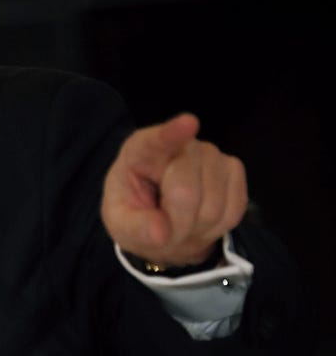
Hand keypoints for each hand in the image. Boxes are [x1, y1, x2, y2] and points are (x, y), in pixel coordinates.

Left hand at [101, 112, 246, 266]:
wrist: (164, 222)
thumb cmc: (136, 214)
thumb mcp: (121, 224)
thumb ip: (135, 227)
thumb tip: (161, 233)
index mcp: (140, 151)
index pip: (156, 141)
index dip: (173, 133)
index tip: (188, 123)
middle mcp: (180, 145)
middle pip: (185, 192)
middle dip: (175, 223)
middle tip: (164, 231)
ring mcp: (211, 155)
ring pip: (212, 206)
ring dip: (196, 227)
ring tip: (181, 224)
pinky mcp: (234, 170)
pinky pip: (233, 210)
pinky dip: (216, 227)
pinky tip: (201, 221)